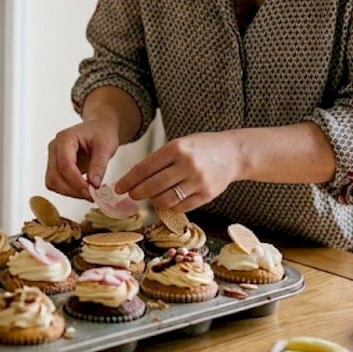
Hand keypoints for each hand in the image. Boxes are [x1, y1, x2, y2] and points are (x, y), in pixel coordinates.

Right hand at [45, 118, 120, 200]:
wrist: (99, 128)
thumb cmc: (102, 132)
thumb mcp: (106, 146)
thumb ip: (99, 165)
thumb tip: (93, 184)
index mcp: (66, 138)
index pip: (65, 164)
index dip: (77, 181)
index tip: (91, 191)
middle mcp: (55, 148)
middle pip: (55, 176)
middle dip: (73, 190)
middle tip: (92, 195)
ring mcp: (53, 157)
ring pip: (52, 182)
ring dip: (69, 192)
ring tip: (89, 193)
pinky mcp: (56, 166)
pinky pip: (56, 183)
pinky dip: (68, 190)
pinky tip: (82, 189)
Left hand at [113, 132, 244, 211]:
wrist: (233, 153)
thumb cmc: (201, 148)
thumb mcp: (179, 144)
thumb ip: (160, 160)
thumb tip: (135, 179)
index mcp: (176, 148)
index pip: (145, 168)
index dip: (128, 180)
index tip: (119, 187)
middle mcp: (187, 165)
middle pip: (152, 186)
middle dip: (137, 192)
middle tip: (131, 194)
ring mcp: (198, 181)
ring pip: (165, 200)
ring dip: (153, 201)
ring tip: (151, 196)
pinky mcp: (206, 195)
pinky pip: (181, 207)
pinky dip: (170, 206)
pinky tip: (167, 200)